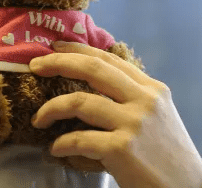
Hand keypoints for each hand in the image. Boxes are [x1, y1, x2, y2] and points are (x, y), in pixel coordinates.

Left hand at [28, 41, 201, 187]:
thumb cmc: (167, 153)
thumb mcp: (156, 114)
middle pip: (91, 68)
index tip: (53, 48)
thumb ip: (130, 95)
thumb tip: (89, 79)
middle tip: (34, 66)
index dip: (77, 50)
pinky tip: (55, 149)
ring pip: (78, 101)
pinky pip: (78, 139)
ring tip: (38, 119)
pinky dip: (61, 143)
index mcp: (151, 88)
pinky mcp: (122, 149)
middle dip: (57, 63)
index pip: (108, 59)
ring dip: (50, 109)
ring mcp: (133, 123)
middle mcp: (143, 100)